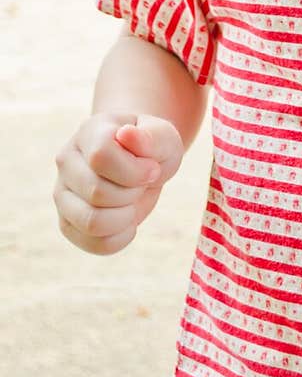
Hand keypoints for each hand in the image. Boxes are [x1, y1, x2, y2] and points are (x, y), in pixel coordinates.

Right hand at [53, 112, 183, 255]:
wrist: (139, 163)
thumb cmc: (151, 148)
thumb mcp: (164, 137)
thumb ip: (152, 136)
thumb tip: (126, 135)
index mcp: (90, 132)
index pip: (101, 156)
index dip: (134, 170)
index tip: (152, 168)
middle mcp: (67, 161)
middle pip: (97, 192)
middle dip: (132, 193)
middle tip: (141, 183)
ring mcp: (63, 193)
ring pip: (92, 222)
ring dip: (125, 217)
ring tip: (131, 201)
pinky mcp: (67, 223)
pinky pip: (94, 244)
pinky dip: (120, 237)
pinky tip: (127, 219)